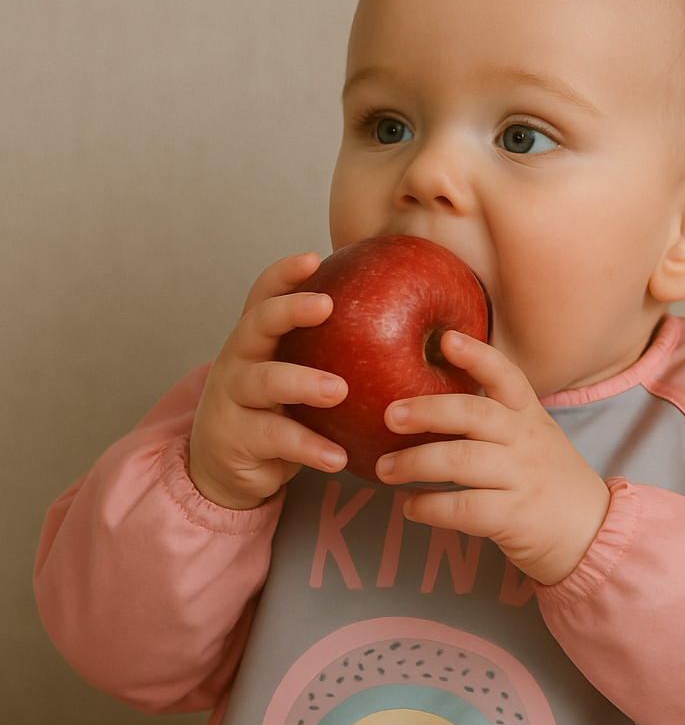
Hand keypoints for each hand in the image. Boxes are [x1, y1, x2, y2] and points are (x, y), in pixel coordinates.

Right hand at [188, 253, 348, 509]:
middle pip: (257, 323)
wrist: (225, 466)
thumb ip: (333, 354)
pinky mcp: (236, 438)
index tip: (313, 257)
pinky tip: (338, 456)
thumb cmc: (279, 410)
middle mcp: (240, 358)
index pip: (265, 294)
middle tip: (327, 305)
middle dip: (291, 310)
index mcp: (258, 337)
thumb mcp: (299, 376)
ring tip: (339, 390)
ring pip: (265, 381)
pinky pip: (276, 439)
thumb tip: (419, 332)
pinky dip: (309, 447)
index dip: (285, 274)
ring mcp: (233, 397)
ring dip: (304, 382)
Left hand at [375, 332, 610, 584]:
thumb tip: (427, 410)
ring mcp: (523, 478)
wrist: (593, 534)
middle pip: (474, 414)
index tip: (446, 339)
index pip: (507, 377)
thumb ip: (495, 424)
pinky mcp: (514, 516)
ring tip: (385, 468)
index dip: (477, 356)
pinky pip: (462, 507)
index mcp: (531, 418)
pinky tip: (411, 506)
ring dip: (414, 463)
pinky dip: (429, 506)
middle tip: (390, 415)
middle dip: (427, 411)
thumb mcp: (535, 441)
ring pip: (460, 461)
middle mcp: (527, 442)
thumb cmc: (550, 485)